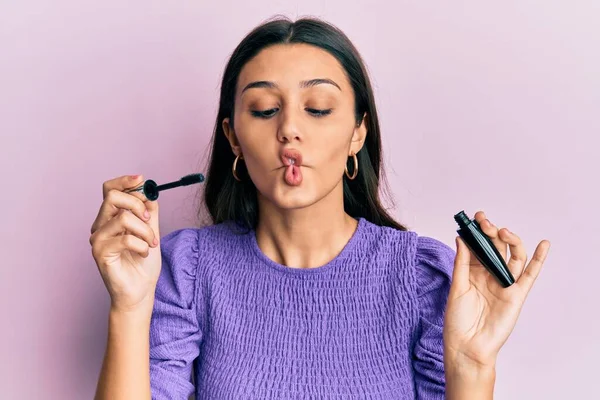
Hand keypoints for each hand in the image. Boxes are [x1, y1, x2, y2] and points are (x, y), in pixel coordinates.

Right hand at [89, 175, 161, 313]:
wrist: (140, 290)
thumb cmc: (143, 263)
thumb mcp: (151, 231)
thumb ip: (149, 212)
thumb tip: (149, 193)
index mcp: (111, 218)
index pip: (110, 190)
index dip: (125, 182)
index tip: (142, 180)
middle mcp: (100, 225)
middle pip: (112, 196)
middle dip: (137, 204)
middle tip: (149, 219)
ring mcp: (97, 239)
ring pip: (122, 217)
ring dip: (145, 230)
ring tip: (151, 243)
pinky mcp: (100, 253)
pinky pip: (125, 238)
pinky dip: (141, 244)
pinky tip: (143, 253)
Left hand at [443, 210, 550, 368]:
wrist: (467, 346)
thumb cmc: (458, 320)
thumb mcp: (457, 287)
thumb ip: (462, 263)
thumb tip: (461, 238)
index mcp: (473, 272)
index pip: (478, 247)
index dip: (477, 232)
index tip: (473, 218)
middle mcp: (490, 275)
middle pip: (495, 248)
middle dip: (490, 232)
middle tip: (484, 221)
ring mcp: (504, 284)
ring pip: (513, 256)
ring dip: (509, 240)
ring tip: (501, 231)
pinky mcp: (517, 294)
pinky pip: (530, 275)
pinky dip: (538, 260)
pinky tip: (543, 244)